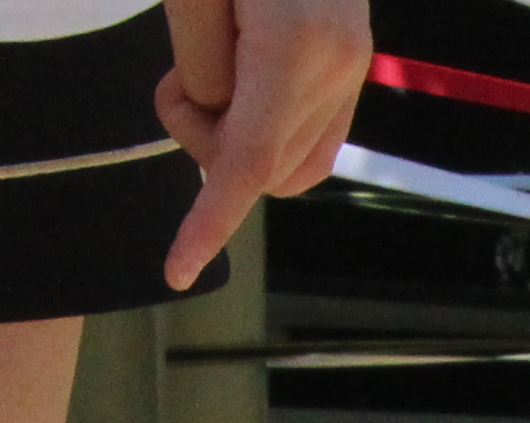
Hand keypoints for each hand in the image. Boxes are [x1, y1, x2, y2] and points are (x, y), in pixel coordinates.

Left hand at [157, 0, 374, 293]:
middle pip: (264, 169)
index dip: (206, 223)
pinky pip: (312, 135)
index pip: (242, 163)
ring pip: (293, 164)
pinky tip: (245, 78)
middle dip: (211, 148)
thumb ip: (200, 65)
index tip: (173, 269)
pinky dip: (269, 129)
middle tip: (180, 79)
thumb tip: (218, 118)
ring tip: (216, 71)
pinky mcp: (357, 59)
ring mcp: (355, 64)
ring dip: (242, 140)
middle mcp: (337, 64)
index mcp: (293, 46)